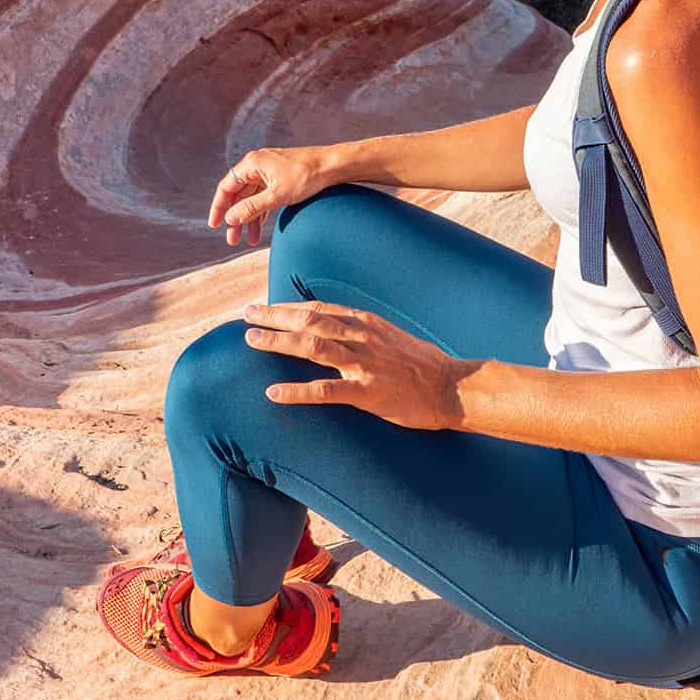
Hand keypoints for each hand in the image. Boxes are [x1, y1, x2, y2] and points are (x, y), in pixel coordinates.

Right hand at [207, 147, 331, 246]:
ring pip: (251, 198)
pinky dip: (261, 213)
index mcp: (252, 164)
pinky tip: (261, 229)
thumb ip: (251, 208)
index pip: (226, 187)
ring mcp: (269, 170)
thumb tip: (230, 219)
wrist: (333, 166)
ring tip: (249, 241)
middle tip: (232, 240)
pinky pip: (264, 197)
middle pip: (238, 195)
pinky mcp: (280, 177)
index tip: (215, 225)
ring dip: (249, 219)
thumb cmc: (306, 176)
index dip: (219, 207)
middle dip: (235, 218)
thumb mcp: (276, 196)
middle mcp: (257, 165)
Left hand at [241, 300, 472, 429]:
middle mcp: (361, 336)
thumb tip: (336, 327)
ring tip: (250, 341)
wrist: (453, 387)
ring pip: (312, 346)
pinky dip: (296, 391)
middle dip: (274, 316)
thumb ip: (362, 331)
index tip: (264, 306)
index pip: (318, 307)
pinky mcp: (367, 392)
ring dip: (278, 342)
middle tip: (246, 315)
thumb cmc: (423, 364)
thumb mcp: (391, 335)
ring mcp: (363, 364)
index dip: (287, 306)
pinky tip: (274, 392)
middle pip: (309, 319)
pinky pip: (325, 390)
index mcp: (365, 322)